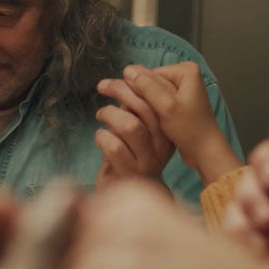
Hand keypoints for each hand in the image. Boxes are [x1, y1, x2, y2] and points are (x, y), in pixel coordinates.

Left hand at [94, 73, 174, 187]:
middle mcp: (162, 146)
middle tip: (104, 86)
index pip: (158, 100)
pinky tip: (100, 137)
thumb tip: (129, 78)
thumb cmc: (128, 154)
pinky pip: (115, 147)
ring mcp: (147, 161)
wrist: (125, 193)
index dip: (139, 84)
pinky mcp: (130, 174)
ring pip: (130, 126)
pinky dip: (102, 136)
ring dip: (110, 114)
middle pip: (144, 109)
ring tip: (101, 114)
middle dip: (121, 91)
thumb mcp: (135, 128)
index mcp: (167, 131)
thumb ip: (134, 108)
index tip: (124, 74)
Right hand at [122, 63, 240, 183]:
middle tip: (139, 116)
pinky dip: (153, 111)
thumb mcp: (166, 106)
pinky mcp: (180, 102)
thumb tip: (127, 69)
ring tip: (144, 119)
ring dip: (146, 106)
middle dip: (143, 98)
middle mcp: (185, 76)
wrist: (204, 152)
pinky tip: (151, 122)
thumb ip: (146, 87)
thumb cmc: (188, 129)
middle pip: (152, 83)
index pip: (150, 74)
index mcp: (185, 70)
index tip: (136, 108)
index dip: (139, 90)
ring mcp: (183, 89)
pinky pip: (159, 102)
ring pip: (153, 93)